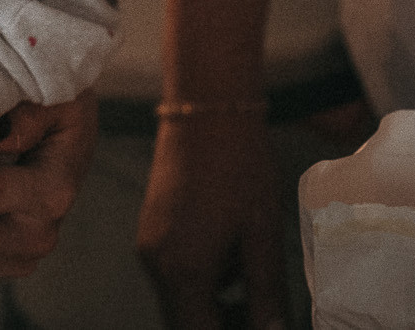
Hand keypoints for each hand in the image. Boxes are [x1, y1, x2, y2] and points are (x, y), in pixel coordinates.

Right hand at [138, 110, 288, 329]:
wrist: (207, 106)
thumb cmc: (241, 166)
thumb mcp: (263, 233)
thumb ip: (266, 292)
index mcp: (184, 270)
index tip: (256, 327)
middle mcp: (157, 263)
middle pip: (185, 320)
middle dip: (219, 322)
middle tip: (259, 313)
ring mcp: (149, 243)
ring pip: (180, 297)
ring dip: (212, 302)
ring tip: (251, 278)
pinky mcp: (151, 226)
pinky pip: (174, 271)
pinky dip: (201, 277)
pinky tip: (231, 252)